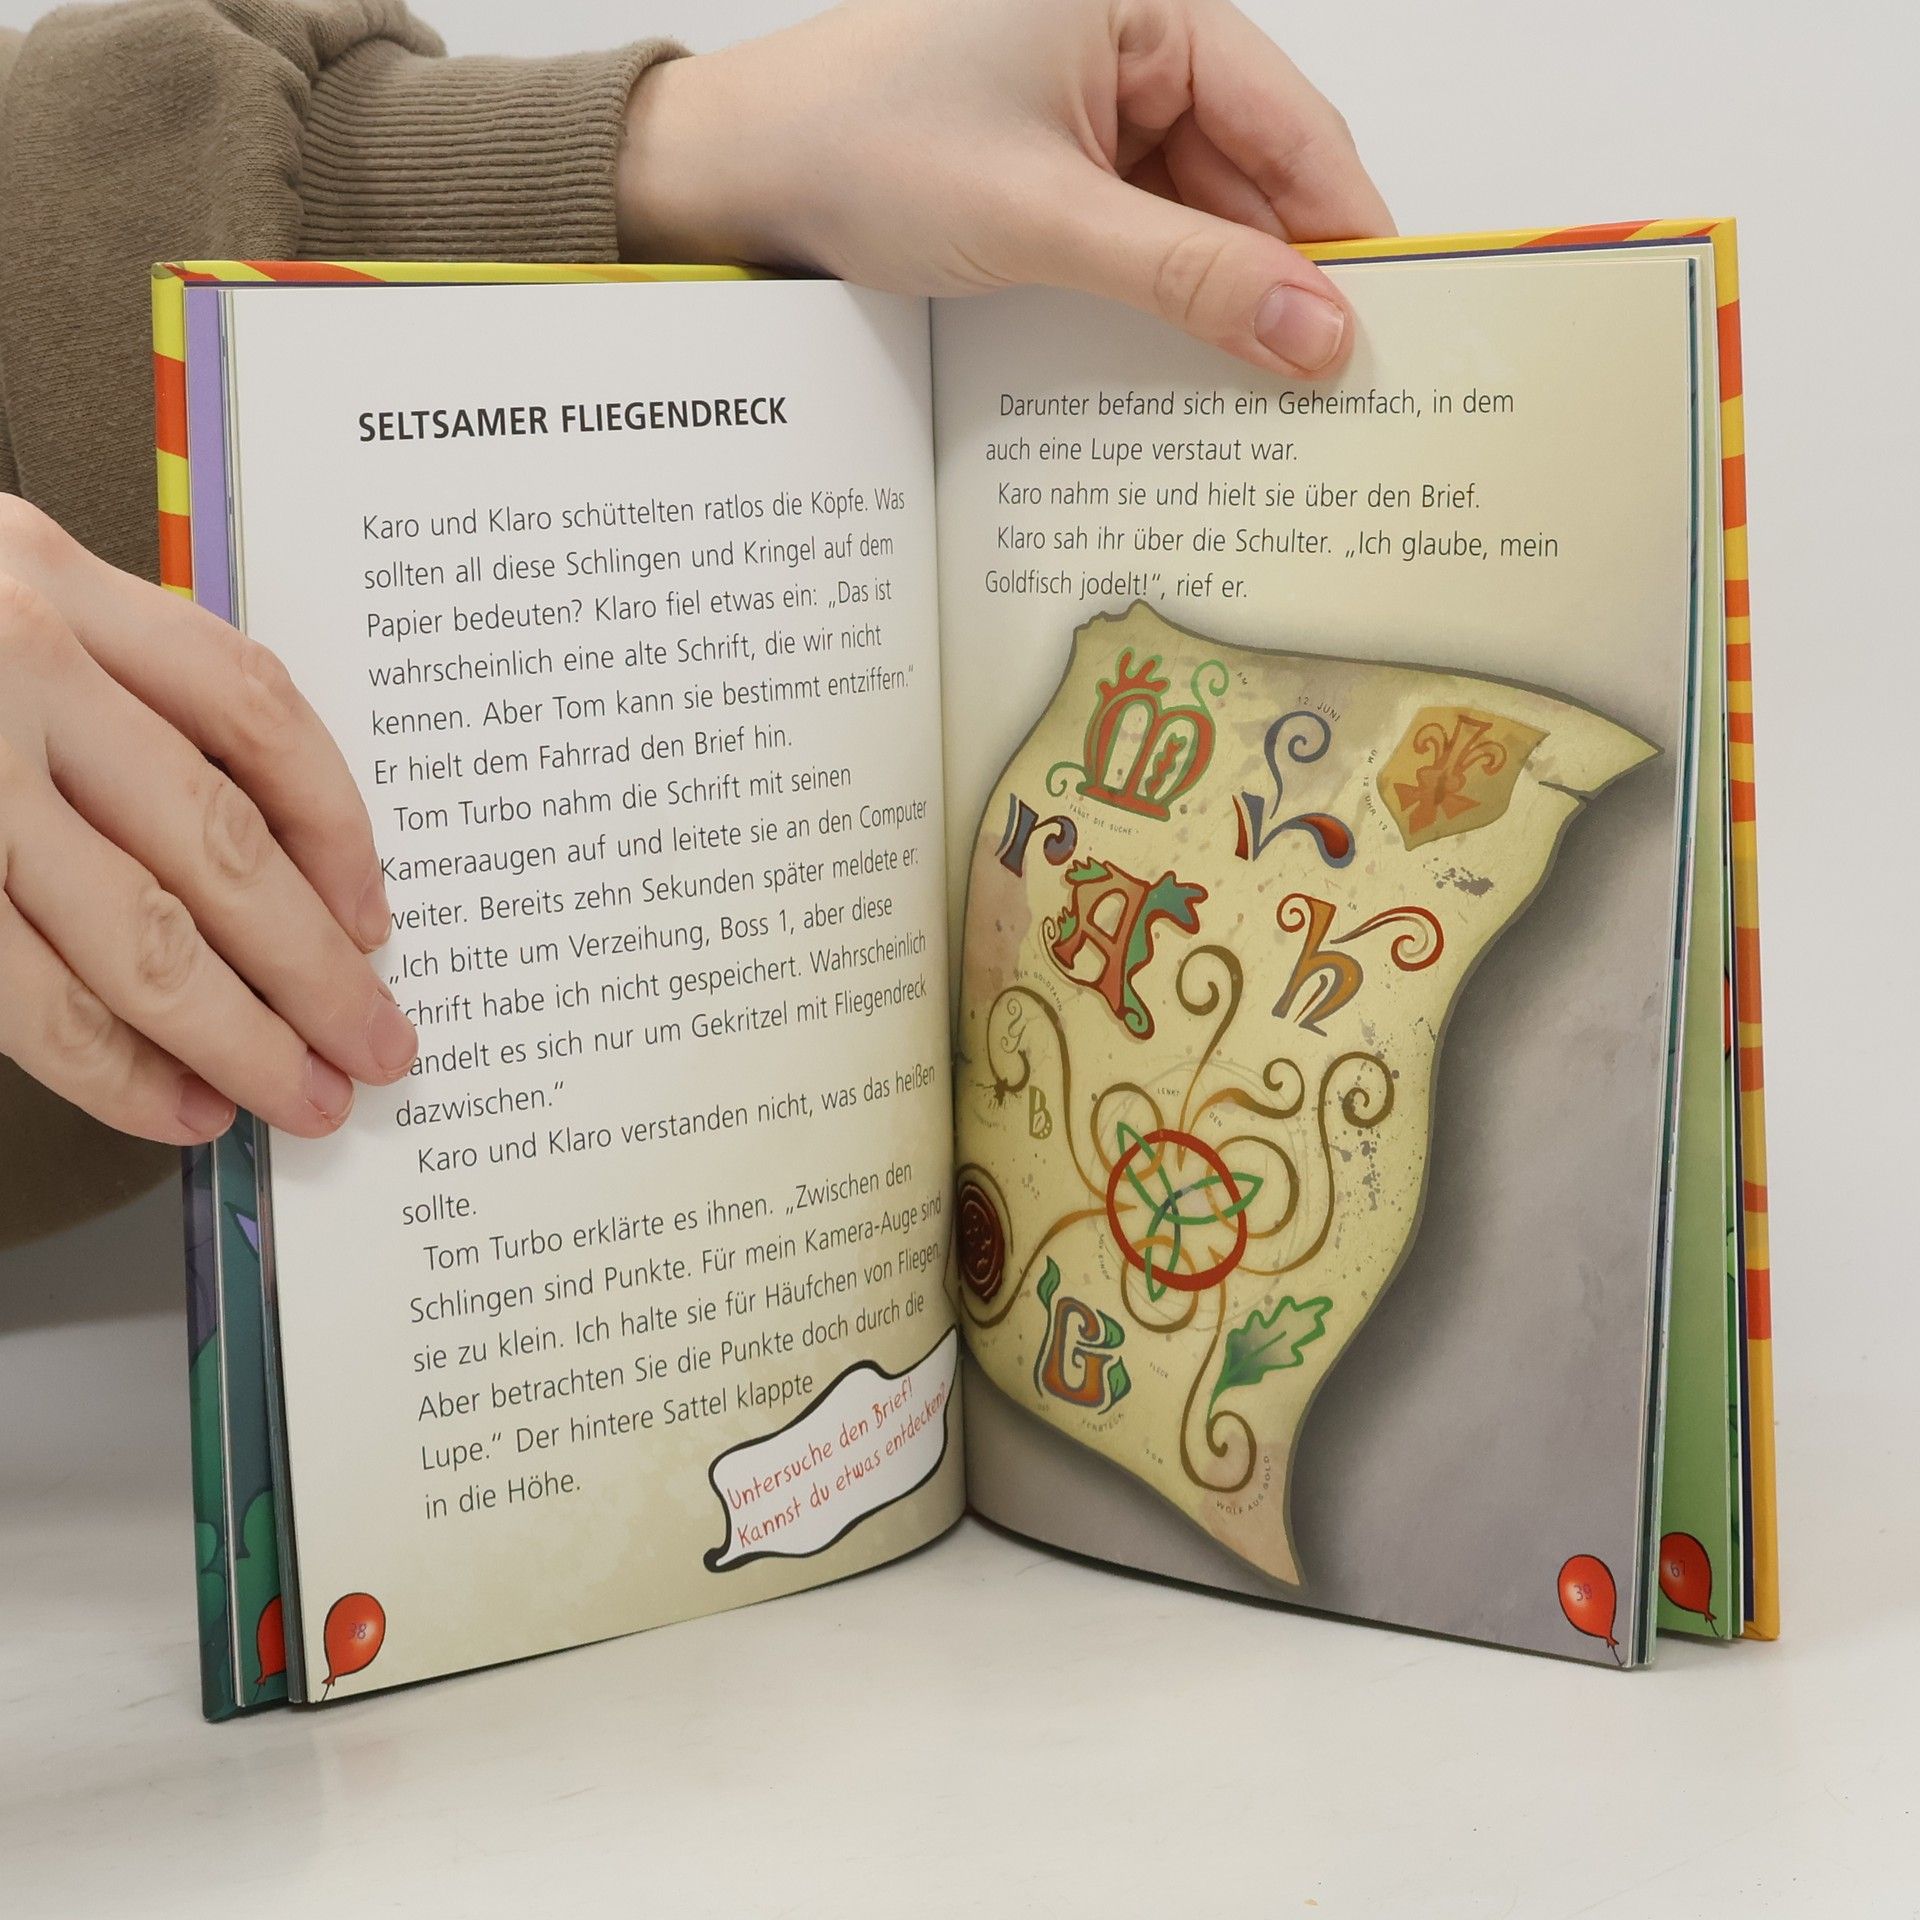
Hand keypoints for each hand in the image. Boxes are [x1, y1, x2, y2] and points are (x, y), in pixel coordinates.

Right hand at [0, 499, 417, 1144]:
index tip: (373, 911)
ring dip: (237, 1036)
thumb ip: (88, 674)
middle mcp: (2, 665)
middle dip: (314, 966)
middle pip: (220, 843)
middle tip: (374, 1042)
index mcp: (40, 580)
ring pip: (138, 933)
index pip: (251, 710)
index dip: (336, 824)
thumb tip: (240, 845)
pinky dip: (108, 1065)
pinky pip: (22, 993)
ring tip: (298, 1096)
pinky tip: (170, 1100)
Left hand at [620, 0, 1391, 377]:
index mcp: (1146, 3)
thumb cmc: (861, 148)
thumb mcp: (1046, 217)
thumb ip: (1189, 277)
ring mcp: (1096, 108)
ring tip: (1273, 394)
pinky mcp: (1061, 165)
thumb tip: (1316, 332)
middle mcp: (1132, 43)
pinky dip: (1169, 295)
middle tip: (1342, 386)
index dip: (1348, 228)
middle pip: (1256, 173)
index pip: (1292, 123)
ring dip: (1228, 298)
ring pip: (1203, 213)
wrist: (735, 177)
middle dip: (1290, 277)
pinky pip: (1146, 232)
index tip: (1397, 321)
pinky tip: (1193, 363)